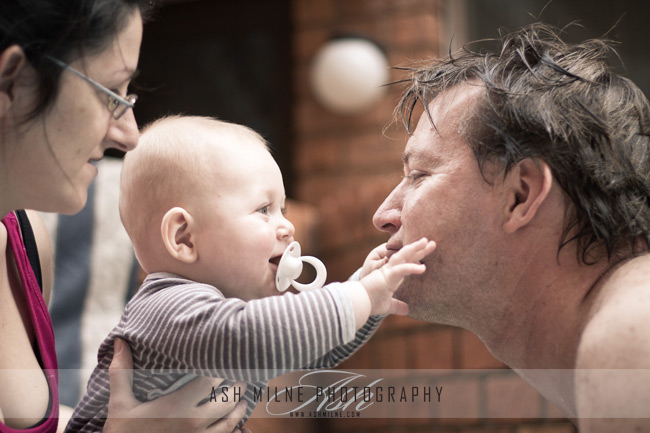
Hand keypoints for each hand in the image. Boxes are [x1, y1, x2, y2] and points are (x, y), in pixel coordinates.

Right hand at [104, 338, 247, 432]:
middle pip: (227, 399)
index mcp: (177, 406)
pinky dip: (235, 429)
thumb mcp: (120, 404)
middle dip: (236, 386)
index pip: (210, 380)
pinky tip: (236, 423)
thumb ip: (122, 371)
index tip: (225, 357)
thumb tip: (120, 340)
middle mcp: (193, 422)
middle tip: (241, 375)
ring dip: (239, 407)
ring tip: (242, 398)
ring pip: (231, 420)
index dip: (221, 368)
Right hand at [361, 238, 435, 315]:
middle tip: (432, 242)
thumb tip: (407, 310)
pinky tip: (423, 268)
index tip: (427, 251)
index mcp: (391, 275)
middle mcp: (390, 270)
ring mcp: (387, 271)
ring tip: (427, 242)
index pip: (406, 262)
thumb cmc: (369, 303)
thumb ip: (397, 306)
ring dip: (415, 248)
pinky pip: (401, 270)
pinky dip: (411, 268)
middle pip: (406, 255)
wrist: (357, 303)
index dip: (417, 256)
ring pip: (403, 256)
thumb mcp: (387, 305)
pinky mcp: (386, 277)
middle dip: (419, 248)